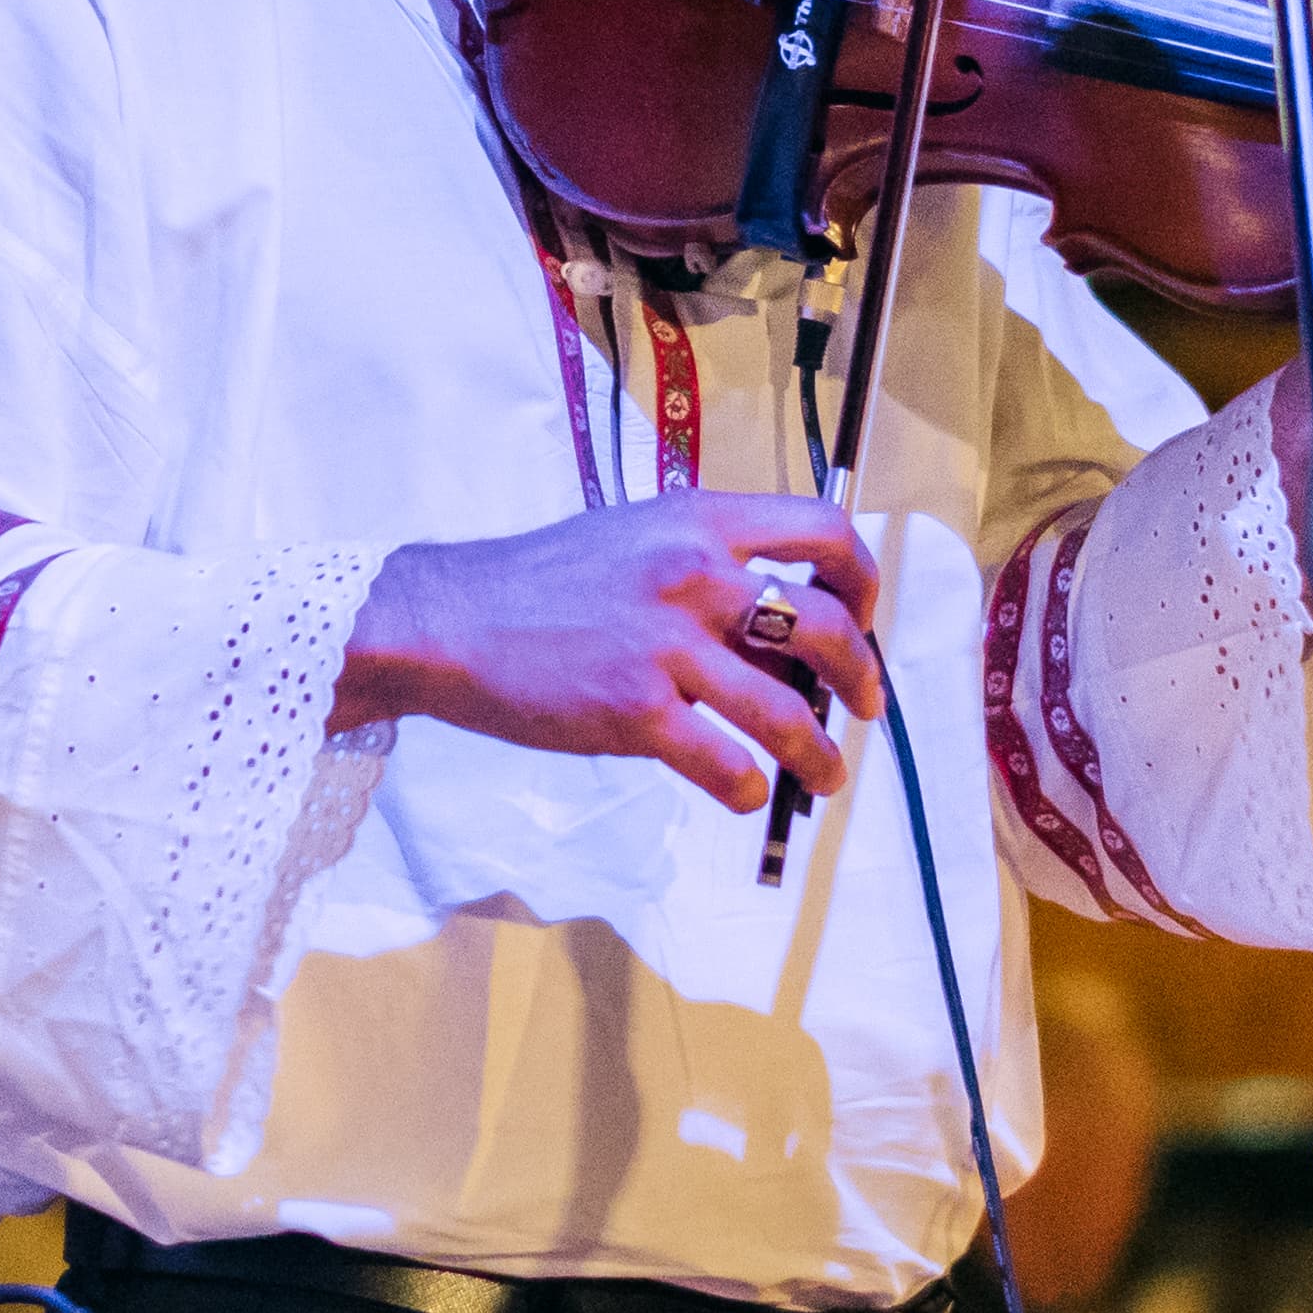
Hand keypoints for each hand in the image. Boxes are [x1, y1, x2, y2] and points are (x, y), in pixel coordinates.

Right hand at [337, 491, 891, 812]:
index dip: (862, 580)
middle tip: (864, 707)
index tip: (862, 618)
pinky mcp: (633, 711)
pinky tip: (743, 790)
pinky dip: (746, 786)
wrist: (448, 620)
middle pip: (824, 627)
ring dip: (820, 753)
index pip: (822, 533)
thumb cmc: (539, 582)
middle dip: (860, 678)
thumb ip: (705, 561)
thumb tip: (781, 621)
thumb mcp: (633, 536)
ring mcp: (664, 646)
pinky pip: (723, 762)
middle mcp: (692, 574)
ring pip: (784, 712)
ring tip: (826, 775)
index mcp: (697, 521)